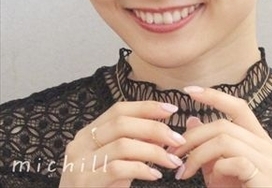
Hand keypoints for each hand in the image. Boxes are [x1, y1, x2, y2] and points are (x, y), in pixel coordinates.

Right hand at [59, 101, 186, 187]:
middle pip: (121, 124)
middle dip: (155, 128)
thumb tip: (165, 132)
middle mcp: (80, 144)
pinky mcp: (83, 183)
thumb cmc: (101, 187)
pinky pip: (118, 169)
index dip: (146, 107)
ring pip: (122, 145)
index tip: (172, 109)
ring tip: (172, 161)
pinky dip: (141, 169)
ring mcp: (78, 164)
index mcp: (88, 133)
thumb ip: (135, 144)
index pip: (118, 110)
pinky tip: (155, 175)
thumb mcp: (117, 161)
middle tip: (178, 139)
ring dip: (154, 152)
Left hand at [170, 87, 271, 186]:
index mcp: (258, 139)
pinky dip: (217, 167)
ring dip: (197, 154)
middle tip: (172, 154)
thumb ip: (206, 147)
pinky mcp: (264, 176)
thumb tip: (190, 120)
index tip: (189, 91)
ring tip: (182, 172)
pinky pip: (235, 160)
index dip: (214, 96)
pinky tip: (209, 181)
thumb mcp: (216, 171)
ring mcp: (269, 161)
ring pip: (226, 140)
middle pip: (225, 124)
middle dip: (193, 137)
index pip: (239, 106)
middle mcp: (267, 145)